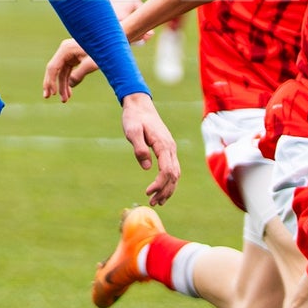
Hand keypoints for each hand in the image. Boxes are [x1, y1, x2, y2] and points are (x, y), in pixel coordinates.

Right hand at [40, 35, 96, 101]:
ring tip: (65, 100)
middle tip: (47, 97)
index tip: (53, 94)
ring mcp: (68, 54)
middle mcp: (64, 51)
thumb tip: (70, 85)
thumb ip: (79, 74)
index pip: (53, 67)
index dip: (51, 81)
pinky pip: (67, 71)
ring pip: (61, 72)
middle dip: (52, 84)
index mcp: (65, 49)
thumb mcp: (91, 64)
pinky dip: (68, 82)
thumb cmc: (102, 50)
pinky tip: (69, 92)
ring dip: (62, 86)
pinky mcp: (74, 58)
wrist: (109, 41)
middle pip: (53, 70)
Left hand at [121, 90, 179, 204]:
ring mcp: (170, 149)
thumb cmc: (134, 118)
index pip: (167, 170)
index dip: (159, 184)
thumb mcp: (132, 131)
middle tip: (152, 203)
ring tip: (157, 202)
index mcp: (163, 144)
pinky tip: (161, 190)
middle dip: (164, 191)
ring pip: (175, 173)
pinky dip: (169, 181)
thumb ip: (139, 148)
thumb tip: (147, 167)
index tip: (147, 192)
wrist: (139, 105)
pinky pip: (172, 168)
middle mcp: (170, 148)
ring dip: (168, 189)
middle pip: (174, 175)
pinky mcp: (167, 149)